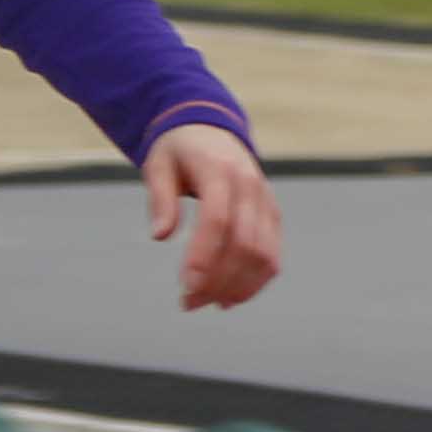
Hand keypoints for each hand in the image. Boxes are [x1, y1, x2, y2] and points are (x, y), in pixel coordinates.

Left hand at [144, 121, 281, 310]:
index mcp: (220, 171)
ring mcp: (265, 202)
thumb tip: (160, 236)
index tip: (185, 285)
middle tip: (188, 303)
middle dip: (218, 280)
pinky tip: (230, 298)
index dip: (204, 255)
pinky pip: (272, 256)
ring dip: (237, 287)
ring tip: (206, 303)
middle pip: (243, 243)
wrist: (210, 129)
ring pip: (264, 255)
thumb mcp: (158, 164)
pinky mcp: (272, 215)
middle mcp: (250, 186)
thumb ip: (160, 198)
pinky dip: (255, 282)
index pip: (218, 219)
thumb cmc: (179, 150)